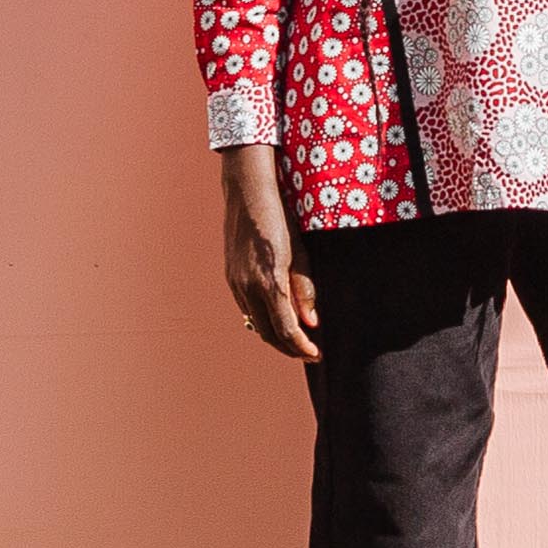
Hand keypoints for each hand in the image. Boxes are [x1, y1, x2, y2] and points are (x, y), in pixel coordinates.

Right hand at [220, 145, 321, 360]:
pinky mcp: (231, 277)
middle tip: (309, 353)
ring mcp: (235, 283)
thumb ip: (304, 288)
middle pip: (268, 333)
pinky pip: (247, 308)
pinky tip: (277, 318)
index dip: (302, 347)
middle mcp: (247, 286)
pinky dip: (263, 320)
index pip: (285, 329)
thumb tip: (311, 322)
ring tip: (296, 341)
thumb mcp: (300, 251)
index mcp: (268, 281)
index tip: (316, 355)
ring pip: (255, 323)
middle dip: (289, 348)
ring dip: (276, 336)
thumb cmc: (280, 217)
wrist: (246, 193)